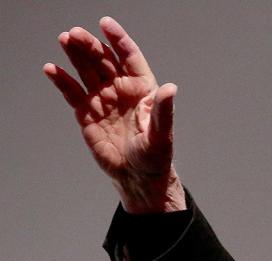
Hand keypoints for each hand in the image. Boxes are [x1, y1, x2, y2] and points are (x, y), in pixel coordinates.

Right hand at [43, 16, 184, 211]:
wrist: (137, 177)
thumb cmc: (155, 157)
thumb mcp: (162, 135)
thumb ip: (163, 111)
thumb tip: (170, 88)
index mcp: (142, 89)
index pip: (130, 58)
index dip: (119, 40)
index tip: (106, 24)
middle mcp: (121, 90)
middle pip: (104, 60)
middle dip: (90, 45)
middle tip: (75, 33)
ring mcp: (103, 100)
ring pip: (87, 71)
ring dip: (76, 55)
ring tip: (65, 39)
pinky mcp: (87, 113)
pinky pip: (72, 92)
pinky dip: (62, 80)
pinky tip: (52, 69)